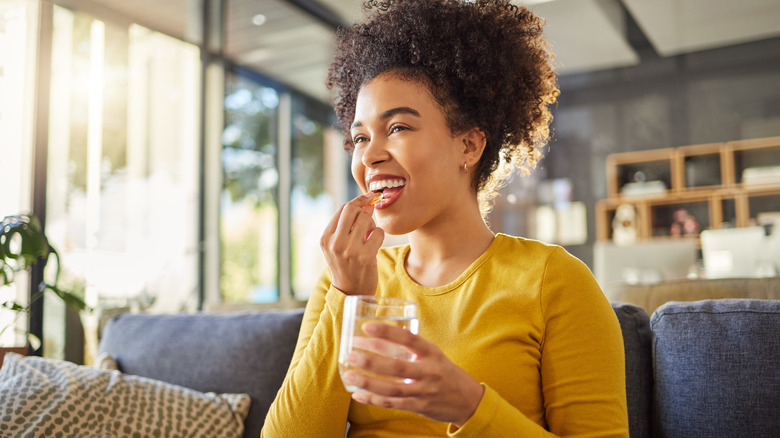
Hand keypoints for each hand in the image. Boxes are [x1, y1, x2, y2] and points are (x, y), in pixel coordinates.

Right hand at [320, 192, 384, 294]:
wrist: (351, 291)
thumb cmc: (347, 264)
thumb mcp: (339, 244)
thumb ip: (349, 223)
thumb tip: (368, 201)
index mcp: (325, 238)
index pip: (343, 208)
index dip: (358, 201)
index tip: (369, 197)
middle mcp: (335, 243)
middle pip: (353, 210)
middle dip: (364, 211)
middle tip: (367, 222)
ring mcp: (349, 250)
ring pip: (366, 219)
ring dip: (372, 225)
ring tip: (368, 236)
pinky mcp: (365, 257)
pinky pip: (378, 232)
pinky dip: (379, 235)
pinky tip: (374, 244)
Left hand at [343, 322, 484, 426]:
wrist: (467, 400)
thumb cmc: (444, 372)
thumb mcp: (433, 355)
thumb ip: (411, 348)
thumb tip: (378, 338)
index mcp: (432, 353)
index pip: (409, 339)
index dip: (387, 332)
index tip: (366, 327)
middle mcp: (429, 371)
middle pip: (397, 367)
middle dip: (371, 361)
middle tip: (351, 354)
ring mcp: (424, 391)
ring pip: (392, 388)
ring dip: (368, 383)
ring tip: (349, 375)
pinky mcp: (419, 407)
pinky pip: (393, 404)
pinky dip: (374, 399)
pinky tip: (358, 394)